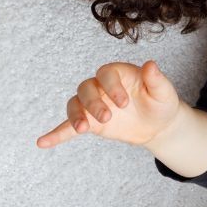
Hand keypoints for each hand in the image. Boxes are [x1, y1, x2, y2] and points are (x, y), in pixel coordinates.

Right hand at [37, 61, 180, 150]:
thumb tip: (151, 64)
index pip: (106, 74)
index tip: (123, 104)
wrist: (158, 124)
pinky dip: (56, 134)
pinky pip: (68, 127)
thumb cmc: (161, 102)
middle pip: (86, 88)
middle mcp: (102, 86)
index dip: (111, 86)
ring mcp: (93, 104)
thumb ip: (156, 79)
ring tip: (83, 129)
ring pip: (75, 104)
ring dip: (76, 116)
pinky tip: (43, 142)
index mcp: (119, 73)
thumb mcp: (163, 91)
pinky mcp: (89, 123)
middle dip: (93, 103)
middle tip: (107, 118)